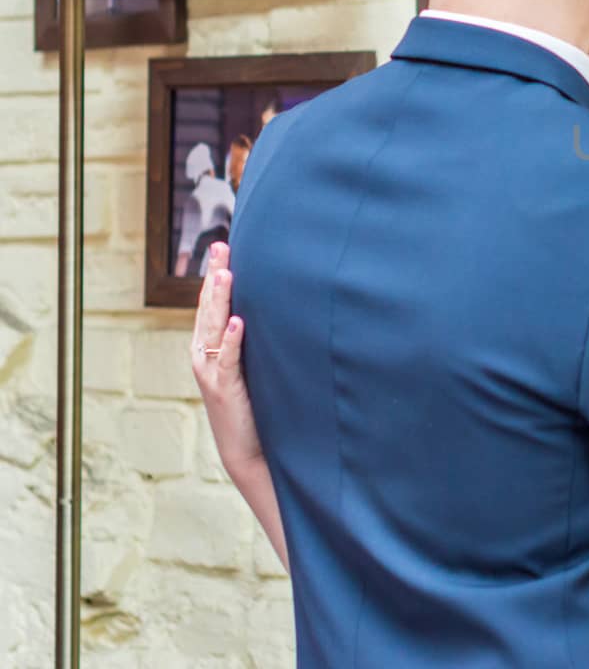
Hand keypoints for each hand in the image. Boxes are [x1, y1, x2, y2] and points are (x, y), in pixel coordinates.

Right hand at [189, 243, 262, 478]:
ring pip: (212, 328)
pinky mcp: (225, 389)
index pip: (211, 304)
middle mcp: (205, 355)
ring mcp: (212, 372)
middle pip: (208, 309)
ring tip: (223, 273)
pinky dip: (231, 340)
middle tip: (220, 246)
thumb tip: (277, 307)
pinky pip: (228, 360)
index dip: (214, 275)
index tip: (221, 246)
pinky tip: (237, 321)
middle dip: (214, 276)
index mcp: (210, 347)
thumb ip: (254, 340)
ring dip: (218, 300)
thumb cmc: (254, 404)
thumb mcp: (251, 365)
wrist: (247, 449)